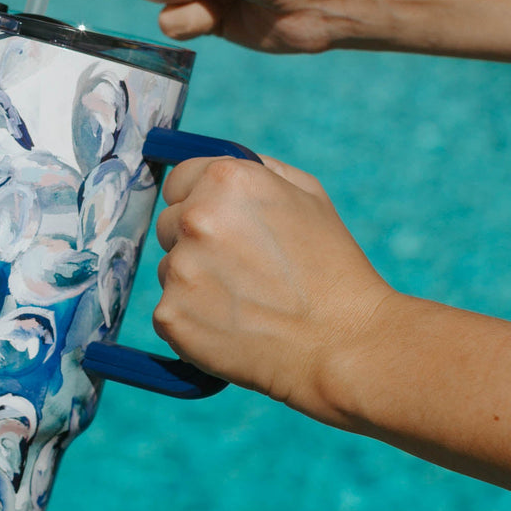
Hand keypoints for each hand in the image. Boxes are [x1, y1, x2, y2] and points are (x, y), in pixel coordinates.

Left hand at [153, 154, 392, 426]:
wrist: (343, 344)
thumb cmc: (332, 269)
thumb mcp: (308, 195)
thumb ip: (256, 171)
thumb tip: (216, 167)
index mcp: (226, 180)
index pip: (178, 181)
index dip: (198, 201)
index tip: (221, 226)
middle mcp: (195, 218)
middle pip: (168, 225)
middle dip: (196, 243)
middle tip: (244, 270)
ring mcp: (180, 269)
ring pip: (169, 270)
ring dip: (195, 283)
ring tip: (245, 301)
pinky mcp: (171, 315)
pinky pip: (169, 312)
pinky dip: (193, 321)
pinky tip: (233, 327)